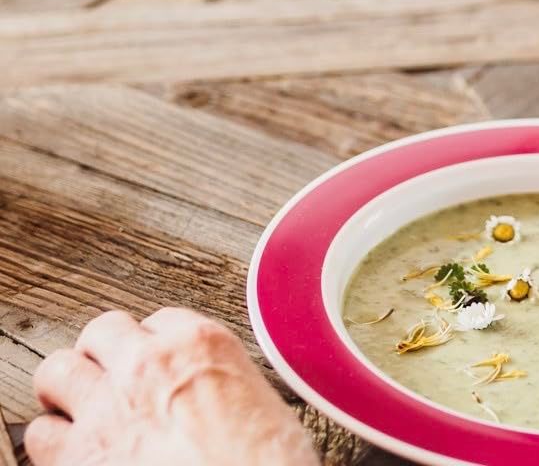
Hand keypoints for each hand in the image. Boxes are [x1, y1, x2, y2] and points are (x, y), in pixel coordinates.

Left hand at [25, 309, 318, 465]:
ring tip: (80, 408)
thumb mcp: (261, 401)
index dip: (156, 343)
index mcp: (201, 343)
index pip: (161, 319)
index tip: (158, 364)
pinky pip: (41, 434)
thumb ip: (222, 383)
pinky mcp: (78, 456)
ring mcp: (107, 407)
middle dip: (103, 352)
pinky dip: (51, 441)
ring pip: (58, 370)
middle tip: (110, 377)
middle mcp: (148, 364)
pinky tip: (71, 449)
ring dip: (68, 388)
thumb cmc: (265, 460)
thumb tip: (217, 398)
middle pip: (103, 329)